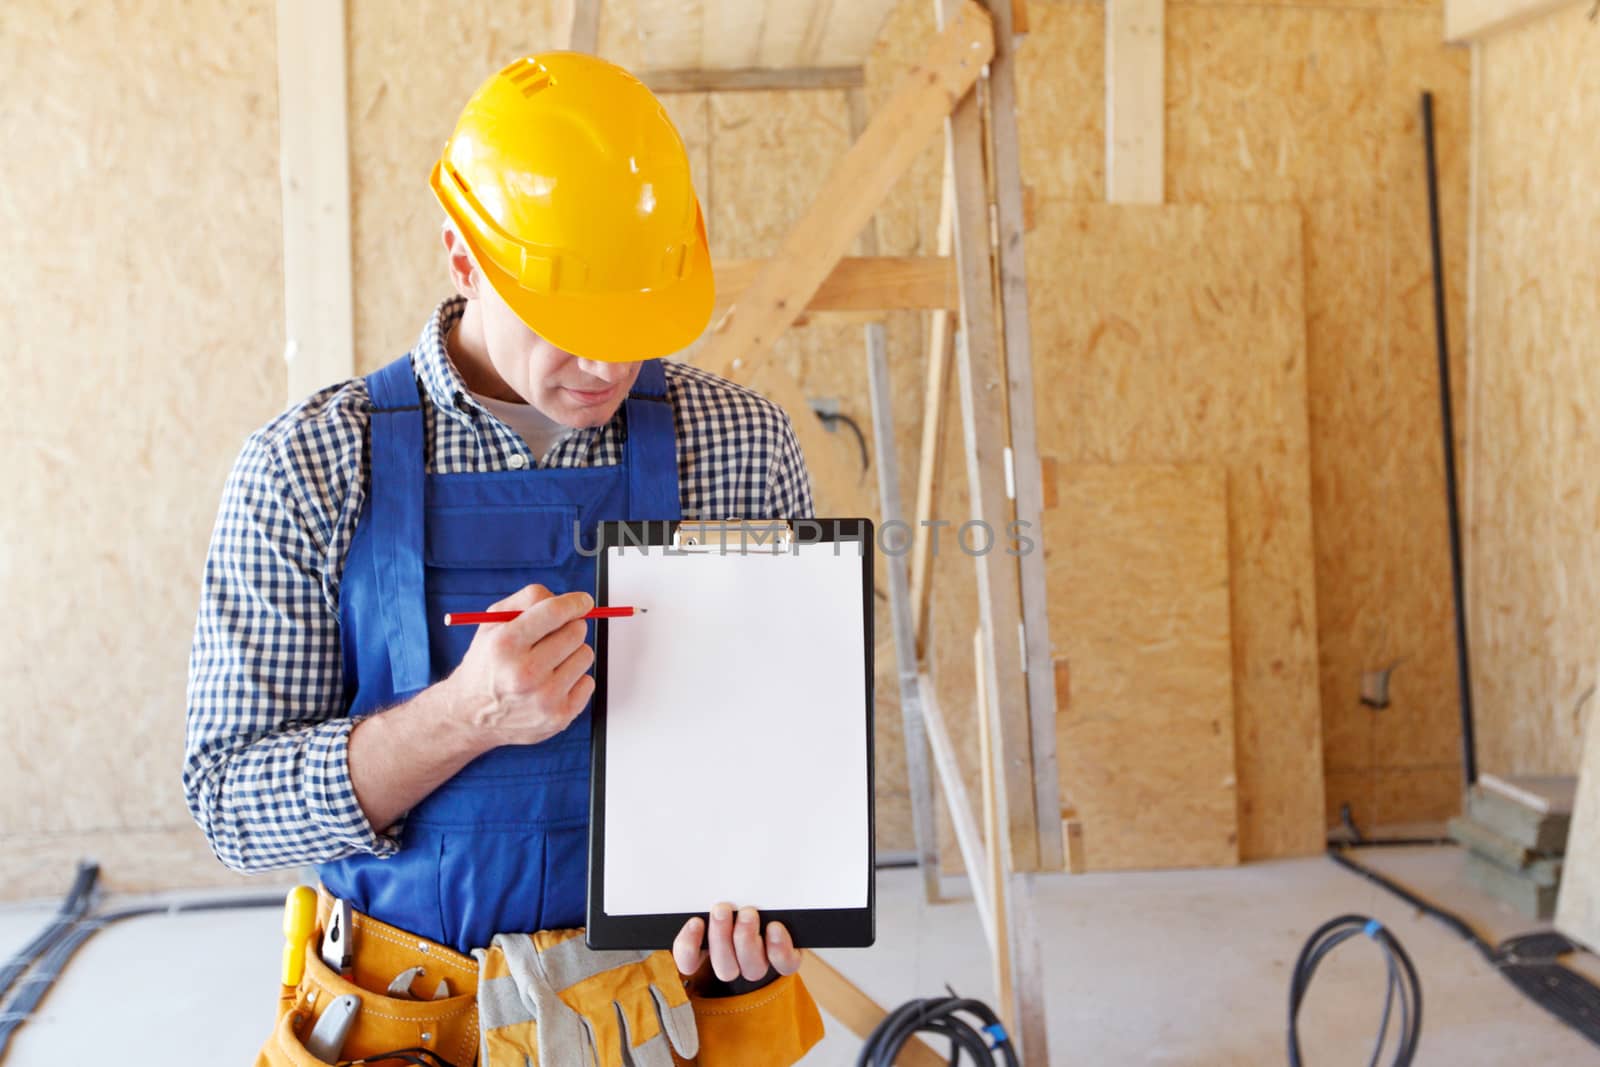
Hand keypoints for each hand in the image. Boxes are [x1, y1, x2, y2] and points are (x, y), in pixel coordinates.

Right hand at [441, 583, 595, 747]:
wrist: (471, 715)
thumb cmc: (488, 662)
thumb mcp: (492, 622)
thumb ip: (528, 600)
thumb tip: (571, 601)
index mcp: (504, 644)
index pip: (554, 612)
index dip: (575, 602)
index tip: (584, 601)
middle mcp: (524, 673)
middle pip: (576, 632)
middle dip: (569, 627)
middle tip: (555, 635)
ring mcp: (543, 698)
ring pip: (585, 655)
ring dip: (572, 653)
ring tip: (548, 662)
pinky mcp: (558, 717)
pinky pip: (588, 682)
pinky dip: (575, 679)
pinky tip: (551, 683)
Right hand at [672, 904, 801, 982]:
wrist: (776, 900)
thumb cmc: (739, 895)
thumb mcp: (720, 892)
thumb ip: (707, 893)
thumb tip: (686, 871)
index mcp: (708, 949)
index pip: (689, 962)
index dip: (688, 948)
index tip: (695, 922)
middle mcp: (735, 962)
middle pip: (724, 968)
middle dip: (721, 938)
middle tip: (722, 909)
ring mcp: (760, 963)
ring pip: (752, 969)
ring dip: (747, 941)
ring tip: (748, 913)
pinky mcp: (786, 960)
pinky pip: (784, 964)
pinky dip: (779, 949)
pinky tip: (775, 928)